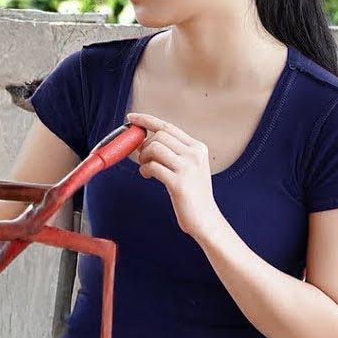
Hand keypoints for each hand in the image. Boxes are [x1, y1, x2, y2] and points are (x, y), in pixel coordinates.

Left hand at [126, 112, 223, 240]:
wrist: (205, 219)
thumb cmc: (191, 194)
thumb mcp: (187, 167)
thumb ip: (171, 152)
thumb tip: (143, 142)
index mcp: (197, 148)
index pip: (168, 127)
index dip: (147, 120)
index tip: (131, 118)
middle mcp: (195, 154)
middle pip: (159, 136)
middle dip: (144, 145)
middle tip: (143, 159)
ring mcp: (188, 167)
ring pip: (154, 148)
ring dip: (144, 158)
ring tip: (146, 169)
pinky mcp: (179, 182)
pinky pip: (152, 166)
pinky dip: (145, 170)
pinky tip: (147, 176)